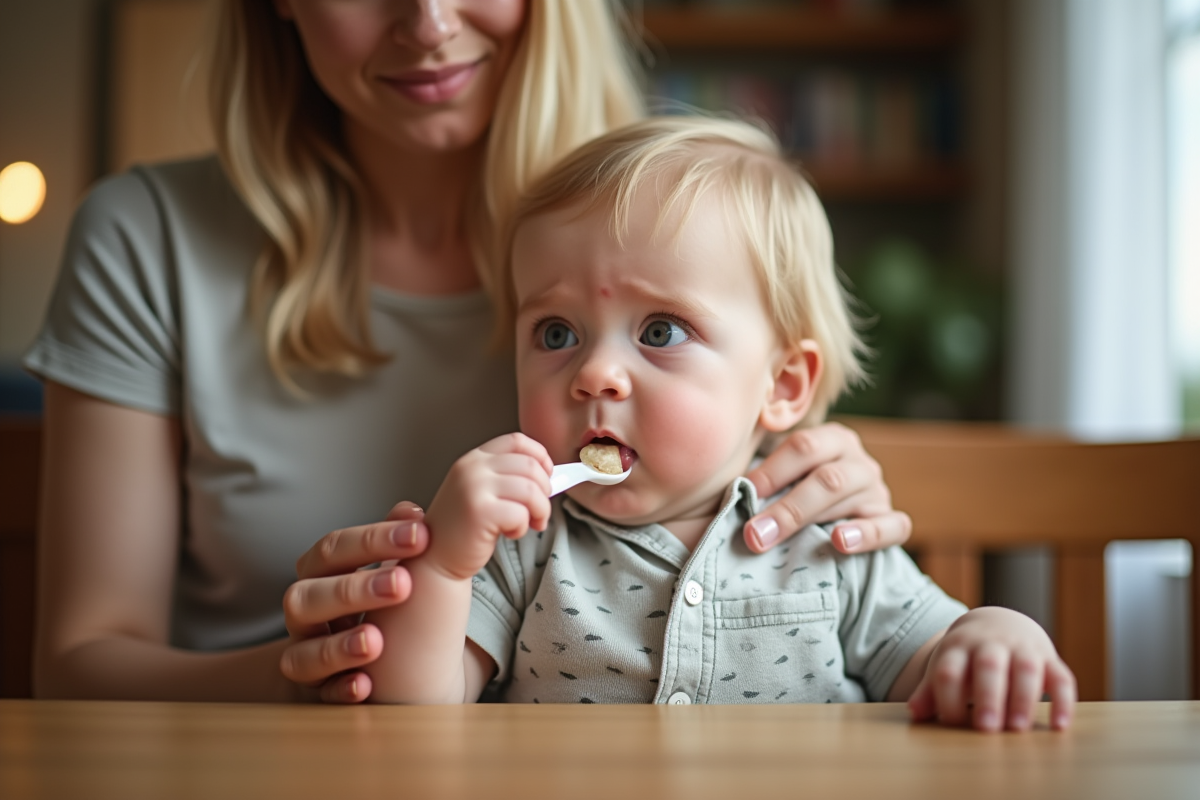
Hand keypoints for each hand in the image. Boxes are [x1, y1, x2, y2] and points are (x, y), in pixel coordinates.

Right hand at [280, 501, 429, 702]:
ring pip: (302, 651)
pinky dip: (340, 689)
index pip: (333, 548)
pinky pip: (319, 695)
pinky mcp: (317, 690)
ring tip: (377, 642)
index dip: (374, 540)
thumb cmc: (379, 598)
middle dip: (355, 590)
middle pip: (308, 596)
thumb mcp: (389, 564)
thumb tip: (412, 512)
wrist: (371, 653)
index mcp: (319, 572)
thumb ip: (397, 538)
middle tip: (404, 584)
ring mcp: (305, 651)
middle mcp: (304, 610)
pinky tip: (365, 685)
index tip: (422, 535)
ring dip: (339, 646)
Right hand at [424, 433, 553, 580]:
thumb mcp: (483, 491)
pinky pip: (521, 514)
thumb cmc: (464, 528)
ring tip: (529, 524)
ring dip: (539, 511)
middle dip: (545, 490)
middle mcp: (472, 468)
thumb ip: (509, 477)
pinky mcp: (479, 511)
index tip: (546, 476)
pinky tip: (510, 532)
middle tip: (539, 510)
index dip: (540, 457)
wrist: (436, 560)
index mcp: (474, 458)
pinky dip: (523, 527)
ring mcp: (473, 487)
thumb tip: (550, 474)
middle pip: (530, 465)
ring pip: (531, 490)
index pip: (517, 441)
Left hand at [743, 421, 909, 553]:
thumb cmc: (798, 493)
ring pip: (851, 498)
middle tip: (754, 534)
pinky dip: (866, 534)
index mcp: (831, 440)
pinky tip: (839, 541)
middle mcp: (858, 461)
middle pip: (826, 477)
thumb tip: (727, 489)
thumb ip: (763, 478)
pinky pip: (892, 526)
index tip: (743, 494)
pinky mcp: (893, 520)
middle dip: (787, 507)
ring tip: (782, 539)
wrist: (837, 518)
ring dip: (812, 520)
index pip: (804, 446)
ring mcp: (878, 490)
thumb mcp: (783, 478)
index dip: (772, 470)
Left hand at [908, 607, 1076, 731]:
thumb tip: (915, 714)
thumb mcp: (947, 665)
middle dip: (987, 696)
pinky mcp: (1050, 659)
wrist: (1001, 623)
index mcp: (959, 647)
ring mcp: (1022, 649)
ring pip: (1026, 668)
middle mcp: (991, 644)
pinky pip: (1062, 677)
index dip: (948, 696)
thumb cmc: (968, 656)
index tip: (951, 722)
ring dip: (1023, 697)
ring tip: (1017, 728)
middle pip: (988, 665)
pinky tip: (1059, 726)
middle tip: (986, 728)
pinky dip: (1063, 701)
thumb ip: (930, 690)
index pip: (949, 670)